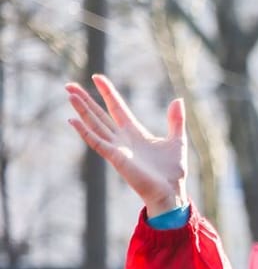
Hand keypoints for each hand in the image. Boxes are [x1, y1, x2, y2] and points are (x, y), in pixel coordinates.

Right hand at [65, 75, 188, 218]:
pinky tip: (72, 121)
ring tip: (70, 95)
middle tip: (69, 84)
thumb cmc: (173, 171)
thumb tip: (178, 100)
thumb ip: (176, 121)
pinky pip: (96, 142)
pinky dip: (84, 132)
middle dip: (85, 99)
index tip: (97, 77)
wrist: (172, 192)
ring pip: (95, 125)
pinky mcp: (115, 158)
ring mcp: (117, 148)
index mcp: (135, 132)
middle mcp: (122, 138)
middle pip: (99, 114)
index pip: (117, 107)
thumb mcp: (177, 140)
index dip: (107, 92)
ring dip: (82, 111)